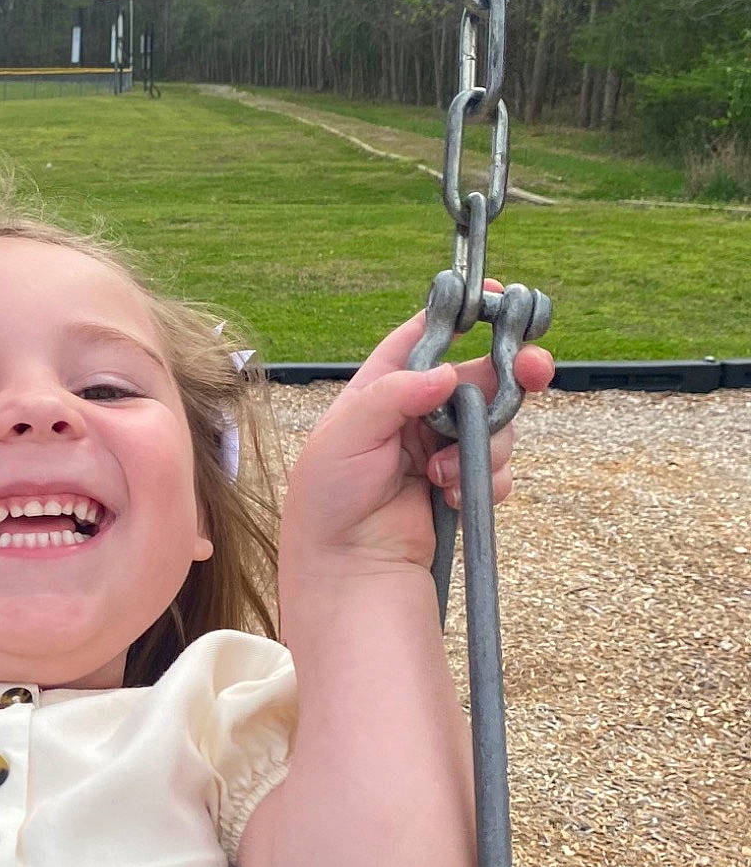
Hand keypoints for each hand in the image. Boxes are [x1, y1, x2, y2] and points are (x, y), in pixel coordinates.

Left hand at [282, 287, 554, 573]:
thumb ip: (392, 395)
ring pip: (496, 424)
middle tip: (537, 369)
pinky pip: (498, 469)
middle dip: (510, 373)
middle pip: (478, 377)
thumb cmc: (329, 499)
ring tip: (441, 476)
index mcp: (381, 389)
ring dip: (484, 445)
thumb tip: (445, 373)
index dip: (458, 316)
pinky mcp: (462, 485)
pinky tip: (452, 499)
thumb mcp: (345, 436)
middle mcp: (416, 414)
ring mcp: (442, 449)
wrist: (345, 569)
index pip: (424, 339)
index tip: (494, 297)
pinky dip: (487, 481)